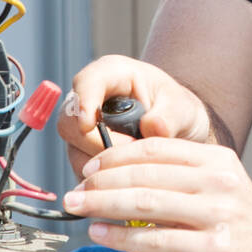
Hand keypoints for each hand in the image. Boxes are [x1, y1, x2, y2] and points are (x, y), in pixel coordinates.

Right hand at [56, 54, 212, 181]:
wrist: (177, 130)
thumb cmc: (176, 110)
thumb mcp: (181, 107)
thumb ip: (168, 116)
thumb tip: (152, 128)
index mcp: (111, 74)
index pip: (86, 83)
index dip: (83, 103)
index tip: (88, 125)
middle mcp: (89, 99)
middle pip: (69, 121)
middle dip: (96, 143)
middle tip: (131, 153)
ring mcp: (81, 127)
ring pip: (74, 150)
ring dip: (103, 163)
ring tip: (136, 163)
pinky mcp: (82, 152)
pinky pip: (83, 169)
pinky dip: (104, 177)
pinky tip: (127, 174)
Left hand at [62, 136, 251, 251]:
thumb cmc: (241, 233)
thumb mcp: (217, 192)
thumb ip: (177, 182)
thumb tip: (118, 178)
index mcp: (217, 161)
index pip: (156, 149)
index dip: (116, 156)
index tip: (89, 167)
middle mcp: (219, 182)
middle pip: (145, 174)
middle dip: (101, 182)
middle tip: (75, 192)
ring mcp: (219, 215)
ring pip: (146, 203)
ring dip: (104, 205)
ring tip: (80, 209)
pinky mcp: (214, 249)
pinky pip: (156, 240)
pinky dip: (121, 238)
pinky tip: (101, 236)